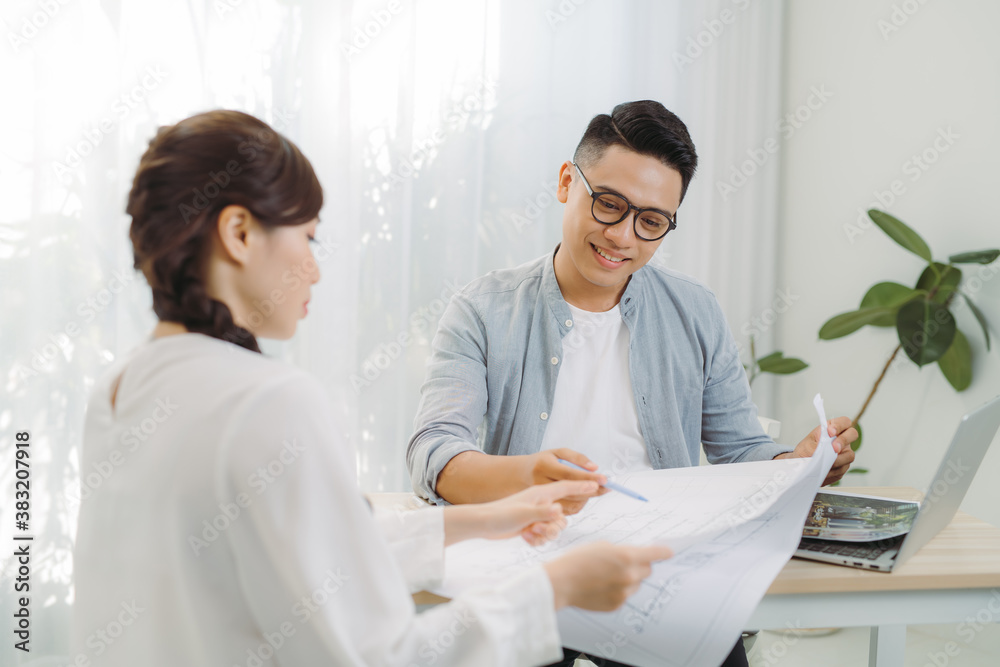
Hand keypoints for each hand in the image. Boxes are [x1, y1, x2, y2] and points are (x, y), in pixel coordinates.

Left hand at [483, 480, 600, 545]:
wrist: (484, 524)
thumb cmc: (501, 515)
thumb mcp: (522, 514)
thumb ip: (542, 513)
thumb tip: (559, 511)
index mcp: (542, 493)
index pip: (569, 486)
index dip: (586, 485)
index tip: (603, 484)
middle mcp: (543, 502)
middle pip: (565, 514)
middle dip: (556, 526)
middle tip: (539, 528)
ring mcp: (539, 514)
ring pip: (556, 527)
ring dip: (546, 534)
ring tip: (529, 533)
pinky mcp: (534, 525)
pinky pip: (547, 534)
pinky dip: (538, 539)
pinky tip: (525, 537)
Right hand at [521, 448, 609, 514]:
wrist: (519, 476)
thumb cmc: (542, 462)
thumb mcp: (557, 452)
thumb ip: (577, 458)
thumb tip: (594, 467)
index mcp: (543, 466)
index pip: (570, 474)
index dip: (589, 478)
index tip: (605, 479)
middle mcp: (540, 483)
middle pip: (572, 491)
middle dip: (593, 490)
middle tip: (608, 486)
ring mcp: (540, 498)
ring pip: (571, 503)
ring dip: (587, 498)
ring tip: (595, 490)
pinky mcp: (544, 509)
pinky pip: (567, 511)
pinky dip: (579, 504)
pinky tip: (583, 496)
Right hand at [544, 542, 673, 610]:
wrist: (562, 583)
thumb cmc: (577, 560)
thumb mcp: (602, 546)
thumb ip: (622, 551)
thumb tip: (635, 557)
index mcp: (626, 557)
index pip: (655, 554)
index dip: (663, 552)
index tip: (669, 552)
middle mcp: (629, 576)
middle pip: (648, 570)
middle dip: (640, 565)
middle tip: (624, 563)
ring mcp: (624, 593)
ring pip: (636, 584)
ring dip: (629, 579)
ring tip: (607, 576)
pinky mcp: (617, 605)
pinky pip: (625, 595)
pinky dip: (618, 590)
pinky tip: (602, 586)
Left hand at [775, 416, 857, 485]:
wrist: (803, 464)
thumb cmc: (806, 450)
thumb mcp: (808, 445)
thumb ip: (818, 445)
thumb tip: (826, 449)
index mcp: (832, 429)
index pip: (844, 422)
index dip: (839, 426)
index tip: (830, 432)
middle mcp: (841, 440)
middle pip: (853, 434)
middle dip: (843, 441)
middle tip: (834, 448)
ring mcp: (844, 453)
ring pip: (850, 455)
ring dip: (837, 460)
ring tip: (825, 462)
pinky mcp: (843, 465)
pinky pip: (843, 468)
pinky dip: (833, 470)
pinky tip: (824, 470)